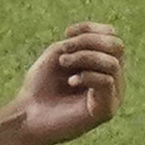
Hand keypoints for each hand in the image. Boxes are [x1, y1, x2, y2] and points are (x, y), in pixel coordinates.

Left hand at [13, 22, 125, 143]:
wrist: (28, 115)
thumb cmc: (41, 85)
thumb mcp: (60, 53)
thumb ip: (83, 42)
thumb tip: (109, 38)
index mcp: (103, 65)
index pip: (112, 37)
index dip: (91, 29)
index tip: (66, 33)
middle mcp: (113, 79)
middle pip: (117, 47)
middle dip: (89, 42)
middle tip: (64, 52)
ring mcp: (112, 96)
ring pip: (112, 63)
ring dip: (85, 57)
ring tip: (63, 63)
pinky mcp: (106, 111)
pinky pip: (107, 82)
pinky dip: (87, 76)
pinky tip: (71, 81)